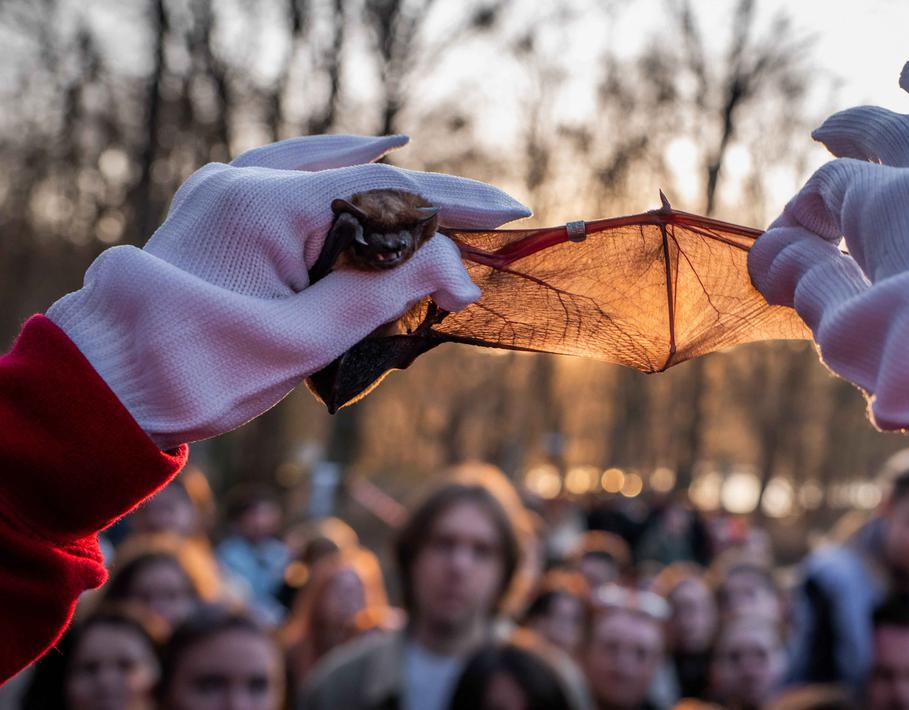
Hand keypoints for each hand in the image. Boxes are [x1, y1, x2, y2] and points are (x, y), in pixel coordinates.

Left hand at [47, 134, 529, 448]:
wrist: (104, 388)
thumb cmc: (195, 373)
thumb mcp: (303, 341)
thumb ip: (383, 297)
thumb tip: (456, 272)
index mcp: (264, 206)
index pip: (385, 195)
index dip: (454, 208)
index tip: (510, 216)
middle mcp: (245, 182)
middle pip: (365, 178)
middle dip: (433, 201)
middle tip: (494, 216)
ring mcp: (227, 189)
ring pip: (330, 168)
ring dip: (393, 185)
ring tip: (450, 199)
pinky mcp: (220, 207)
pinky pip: (294, 174)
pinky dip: (341, 173)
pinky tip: (370, 159)